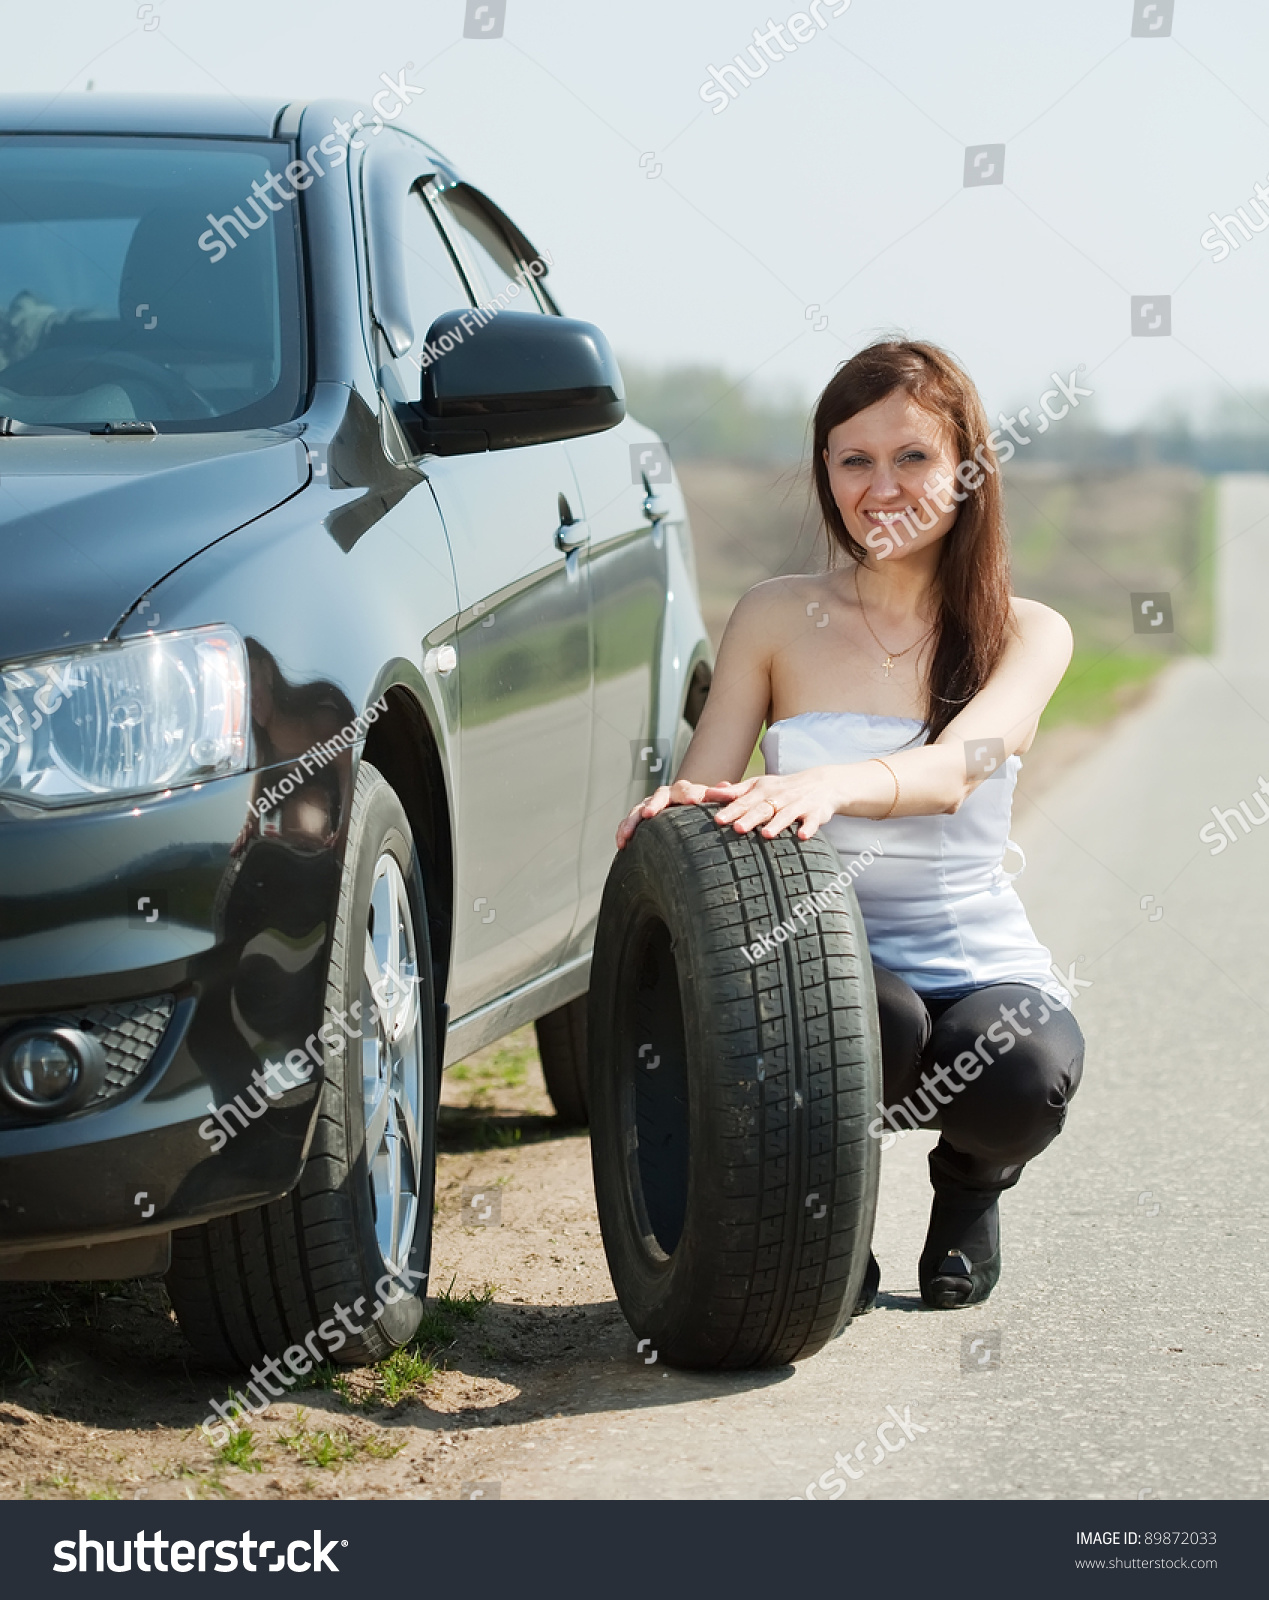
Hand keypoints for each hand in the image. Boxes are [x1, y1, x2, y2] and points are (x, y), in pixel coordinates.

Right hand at [616, 778, 716, 849]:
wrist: (687, 813)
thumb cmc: (702, 809)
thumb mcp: (711, 803)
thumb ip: (718, 796)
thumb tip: (725, 785)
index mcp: (684, 792)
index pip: (684, 790)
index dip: (688, 794)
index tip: (692, 801)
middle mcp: (665, 797)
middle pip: (657, 797)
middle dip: (653, 805)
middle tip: (649, 814)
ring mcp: (650, 806)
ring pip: (638, 810)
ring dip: (632, 821)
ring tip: (628, 834)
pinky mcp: (639, 819)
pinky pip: (628, 823)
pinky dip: (623, 831)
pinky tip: (621, 843)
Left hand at [704, 769, 840, 840]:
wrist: (822, 783)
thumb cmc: (783, 788)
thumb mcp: (759, 785)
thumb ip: (736, 791)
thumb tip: (710, 793)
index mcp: (763, 790)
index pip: (744, 801)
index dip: (731, 810)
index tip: (717, 819)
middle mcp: (779, 796)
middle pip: (762, 808)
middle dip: (750, 818)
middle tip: (736, 828)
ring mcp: (798, 804)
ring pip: (786, 815)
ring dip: (777, 824)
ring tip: (766, 835)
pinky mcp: (815, 813)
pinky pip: (812, 821)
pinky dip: (808, 828)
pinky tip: (802, 836)